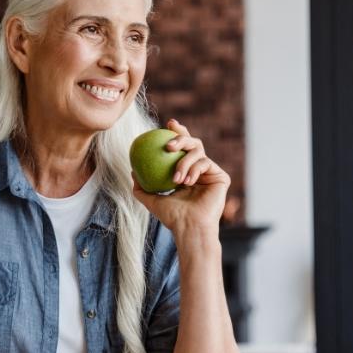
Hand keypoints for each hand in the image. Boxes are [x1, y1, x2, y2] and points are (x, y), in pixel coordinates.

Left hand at [131, 119, 230, 235]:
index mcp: (186, 172)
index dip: (177, 133)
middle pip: (192, 143)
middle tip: (168, 144)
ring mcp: (211, 173)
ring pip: (198, 151)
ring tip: (176, 178)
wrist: (190, 228)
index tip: (166, 125)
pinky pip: (205, 163)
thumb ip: (141, 186)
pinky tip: (187, 181)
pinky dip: (194, 170)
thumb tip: (132, 170)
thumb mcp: (151, 200)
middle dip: (181, 137)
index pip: (181, 149)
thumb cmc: (171, 217)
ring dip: (183, 162)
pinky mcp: (221, 177)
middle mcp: (200, 170)